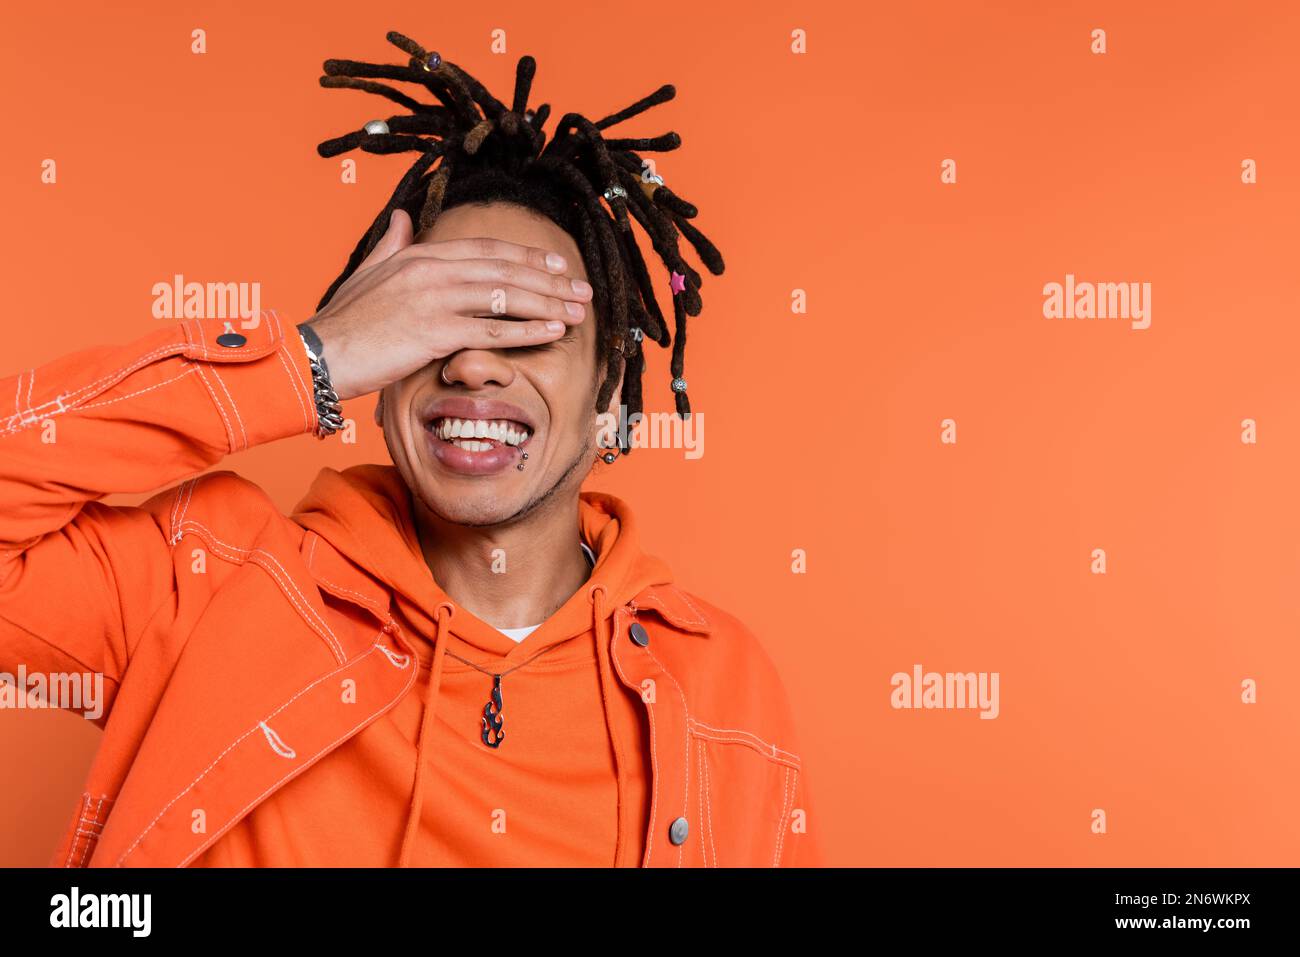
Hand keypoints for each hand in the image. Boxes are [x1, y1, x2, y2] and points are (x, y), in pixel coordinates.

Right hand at [303, 208, 592, 400]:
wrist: (320, 353)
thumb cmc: (344, 322)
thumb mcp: (368, 272)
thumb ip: (392, 243)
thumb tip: (404, 217)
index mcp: (420, 253)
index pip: (487, 249)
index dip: (527, 256)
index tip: (559, 263)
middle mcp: (432, 269)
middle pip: (505, 270)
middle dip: (550, 279)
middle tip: (582, 290)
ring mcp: (434, 299)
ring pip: (505, 297)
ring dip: (548, 303)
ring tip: (578, 313)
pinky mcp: (434, 332)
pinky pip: (492, 330)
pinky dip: (527, 330)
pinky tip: (553, 332)